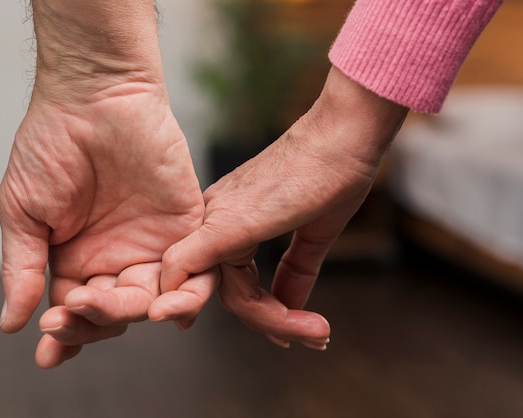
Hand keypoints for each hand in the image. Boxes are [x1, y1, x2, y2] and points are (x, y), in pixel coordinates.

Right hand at [0, 85, 208, 367]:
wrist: (94, 96)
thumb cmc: (51, 145)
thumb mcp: (23, 211)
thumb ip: (22, 267)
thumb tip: (9, 324)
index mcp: (77, 259)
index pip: (77, 312)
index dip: (65, 334)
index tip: (49, 351)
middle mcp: (116, 257)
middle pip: (115, 312)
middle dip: (94, 321)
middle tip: (74, 310)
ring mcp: (153, 243)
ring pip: (154, 300)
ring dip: (135, 313)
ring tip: (111, 308)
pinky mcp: (186, 224)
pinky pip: (196, 270)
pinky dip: (187, 293)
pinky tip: (168, 307)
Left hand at [151, 66, 408, 347]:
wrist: (343, 136)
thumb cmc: (332, 172)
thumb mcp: (313, 233)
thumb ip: (296, 270)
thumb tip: (292, 305)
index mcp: (230, 220)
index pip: (234, 281)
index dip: (262, 311)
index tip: (291, 333)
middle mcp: (215, 220)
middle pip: (229, 291)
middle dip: (271, 320)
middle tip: (314, 337)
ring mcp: (217, 219)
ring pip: (226, 291)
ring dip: (273, 319)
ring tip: (317, 331)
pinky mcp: (225, 222)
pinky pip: (189, 265)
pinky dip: (215, 302)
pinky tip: (275, 330)